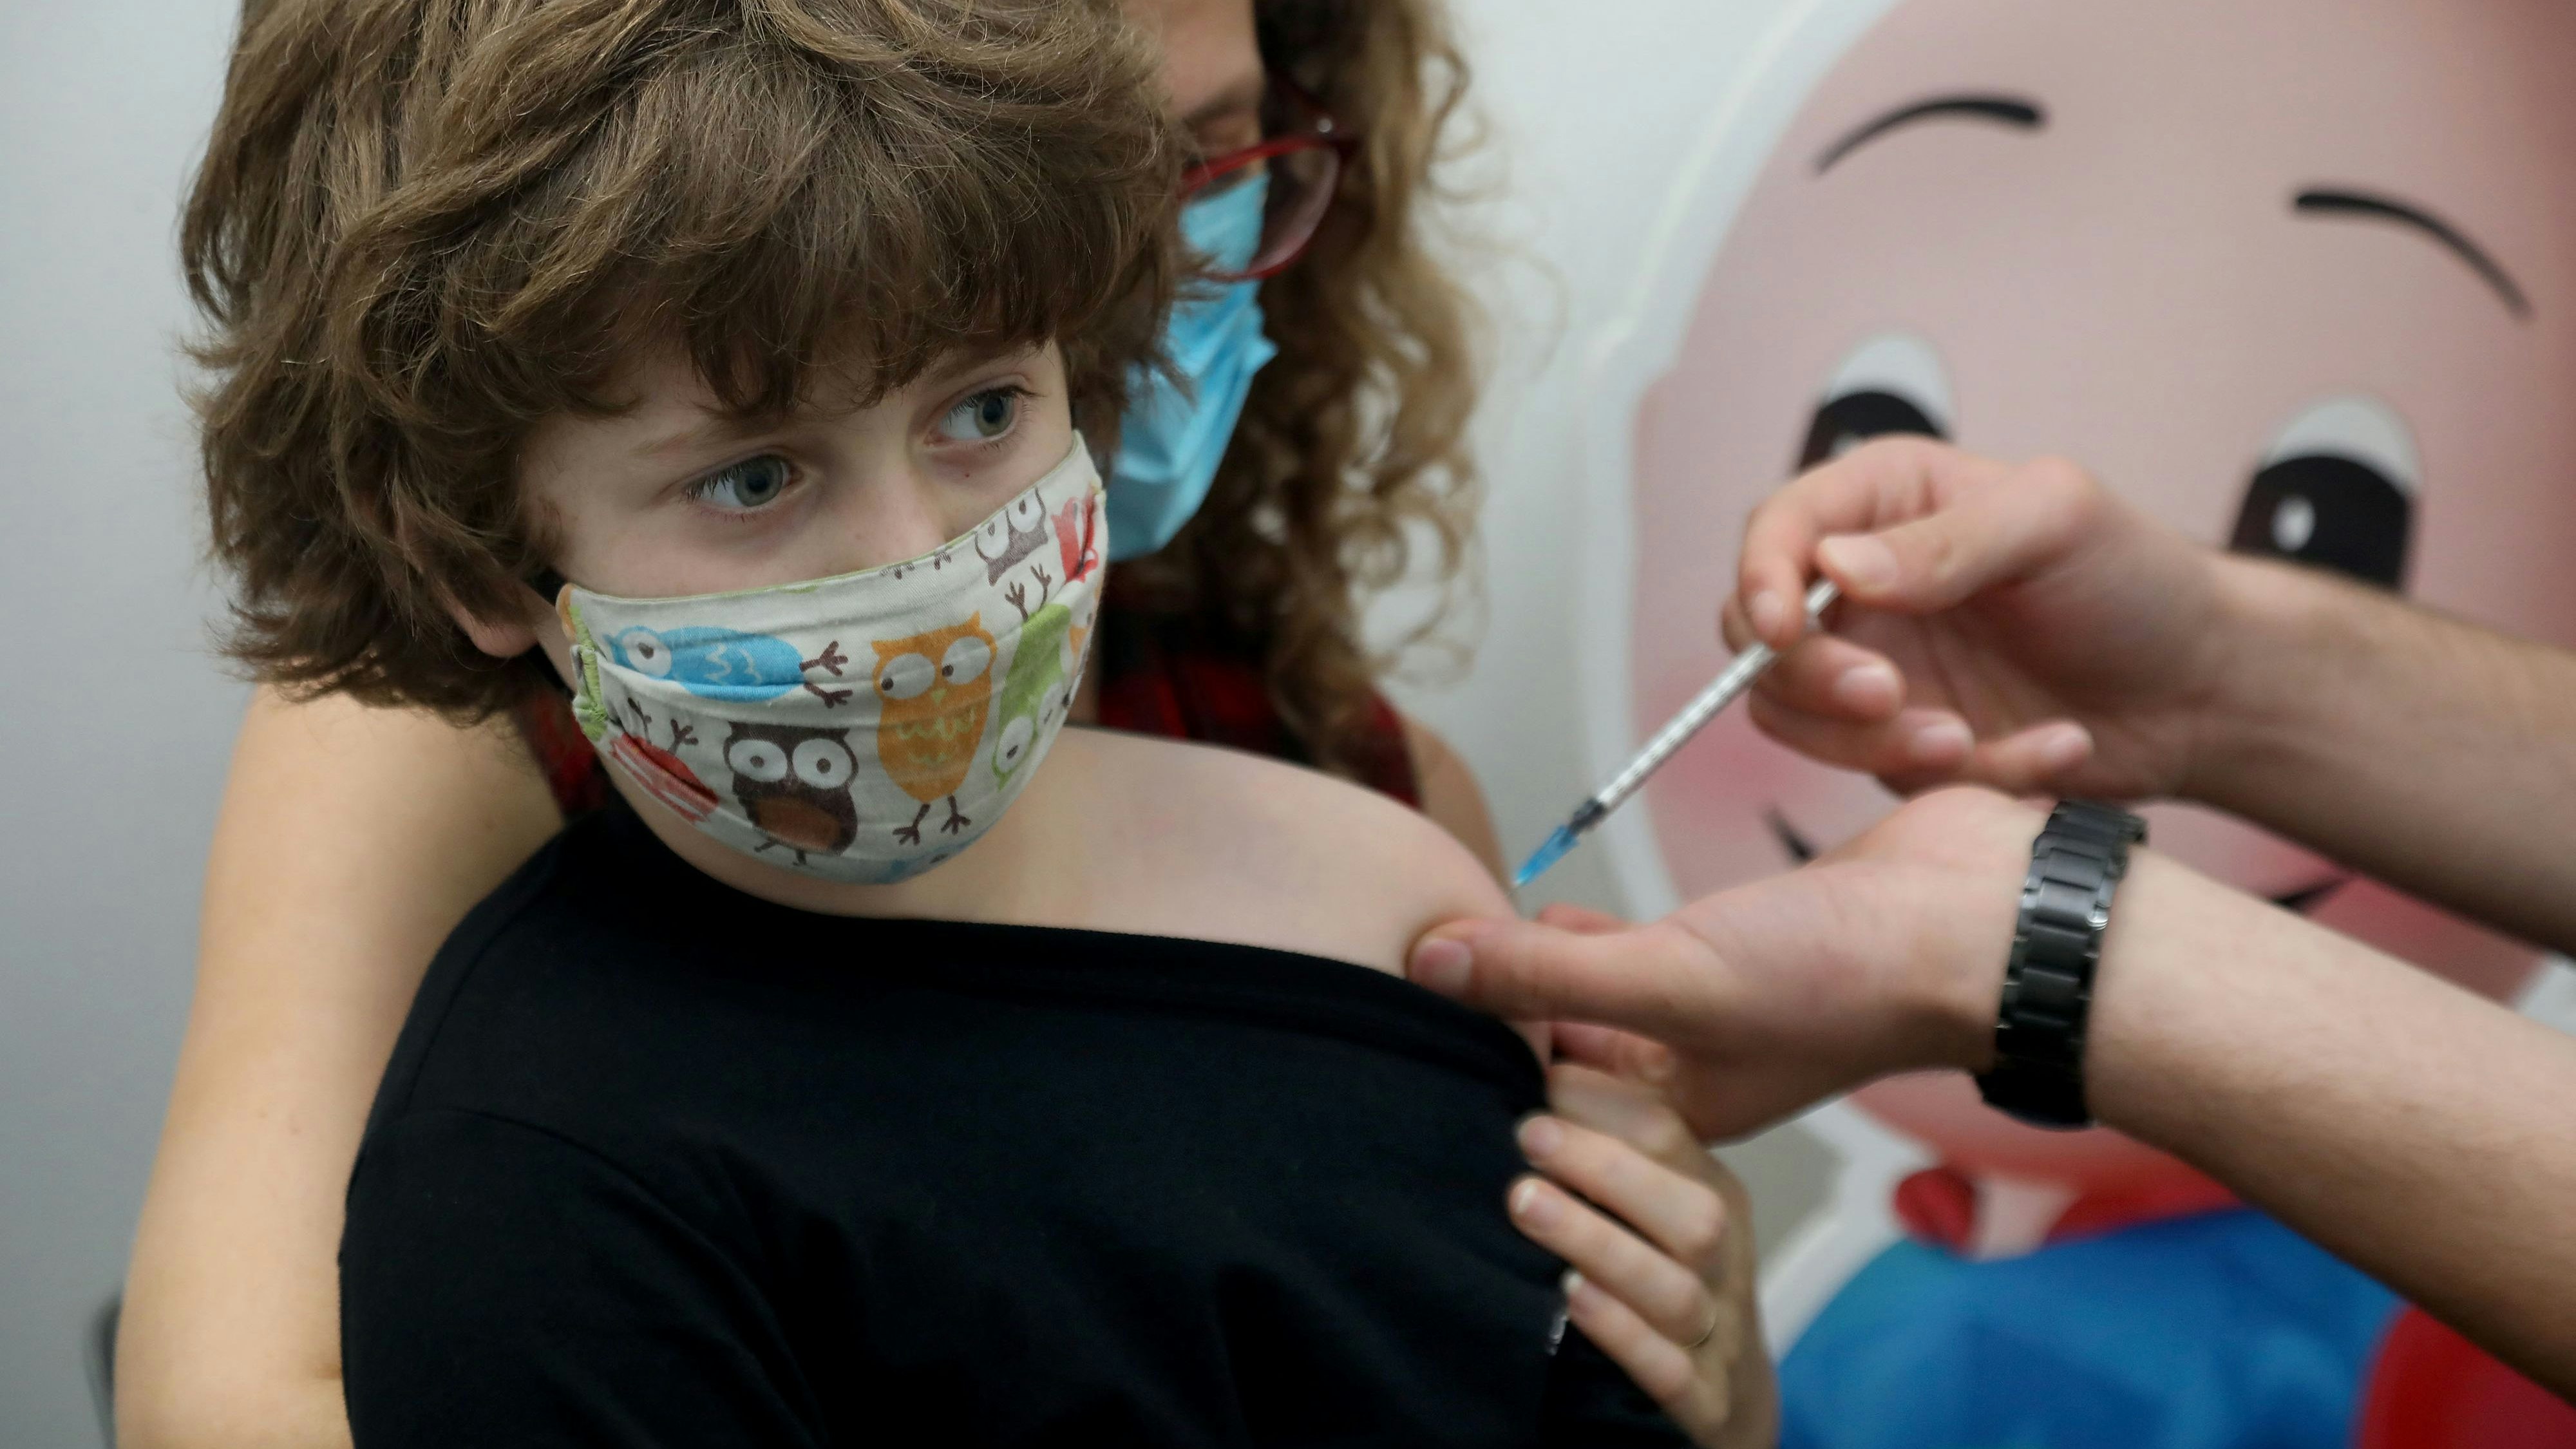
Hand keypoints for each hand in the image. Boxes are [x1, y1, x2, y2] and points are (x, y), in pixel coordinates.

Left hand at [1415, 787, 2038, 1141]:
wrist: (1987, 918)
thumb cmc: (1850, 979)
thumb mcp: (1674, 979)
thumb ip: (1547, 970)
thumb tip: (1424, 961)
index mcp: (1682, 1104)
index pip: (1554, 1084)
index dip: (1488, 1047)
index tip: (1414, 1013)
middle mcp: (1703, 1060)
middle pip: (1577, 1037)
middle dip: (1511, 1007)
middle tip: (1426, 969)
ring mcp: (1729, 1000)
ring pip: (1612, 987)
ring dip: (1554, 964)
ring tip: (1474, 940)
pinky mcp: (1752, 937)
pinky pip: (1658, 937)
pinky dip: (1608, 923)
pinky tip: (1563, 905)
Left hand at [1509, 1047, 1773, 1446]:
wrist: (1719, 1399)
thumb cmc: (1657, 1274)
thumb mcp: (1646, 1201)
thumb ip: (1599, 1136)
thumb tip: (1520, 1029)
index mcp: (1709, 1193)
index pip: (1671, 1134)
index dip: (1604, 1101)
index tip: (1537, 1070)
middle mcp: (1720, 1259)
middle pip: (1689, 1208)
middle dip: (1604, 1166)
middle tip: (1526, 1135)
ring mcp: (1716, 1333)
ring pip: (1674, 1287)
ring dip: (1598, 1242)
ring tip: (1526, 1206)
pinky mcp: (1701, 1403)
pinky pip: (1669, 1370)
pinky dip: (1622, 1334)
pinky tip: (1571, 1303)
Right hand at [1725, 435, 2236, 799]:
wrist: (2202, 689)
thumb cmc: (2137, 580)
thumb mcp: (2057, 523)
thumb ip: (1947, 541)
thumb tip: (1836, 567)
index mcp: (1885, 503)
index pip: (1779, 528)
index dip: (1761, 578)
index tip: (1786, 628)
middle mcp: (1861, 587)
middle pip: (1762, 638)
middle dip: (1815, 678)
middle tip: (1890, 695)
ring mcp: (1875, 668)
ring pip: (1798, 719)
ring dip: (1874, 742)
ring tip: (1971, 741)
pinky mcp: (1901, 742)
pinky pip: (1881, 775)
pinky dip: (1965, 778)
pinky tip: (2049, 749)